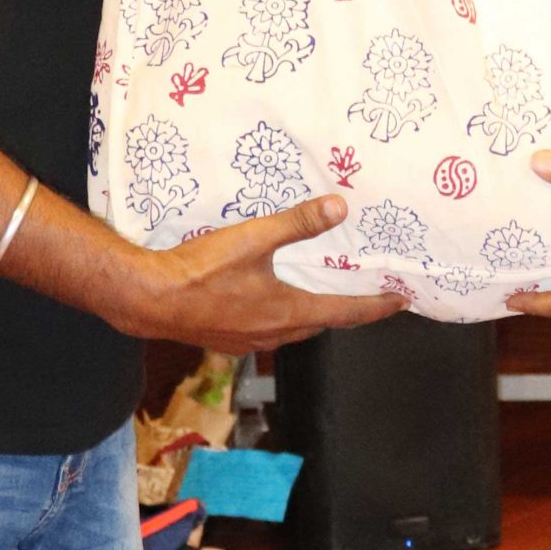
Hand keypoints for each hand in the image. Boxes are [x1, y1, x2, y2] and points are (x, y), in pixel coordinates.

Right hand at [121, 195, 405, 353]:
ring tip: (318, 292)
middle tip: (361, 292)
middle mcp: (275, 333)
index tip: (401, 300)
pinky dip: (279, 317)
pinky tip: (266, 300)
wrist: (149, 299)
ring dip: (309, 314)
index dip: (376, 305)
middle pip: (322, 323)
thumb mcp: (253, 239)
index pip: (347, 312)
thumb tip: (339, 208)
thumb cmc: (201, 270)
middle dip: (344, 310)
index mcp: (289, 312)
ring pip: (293, 329)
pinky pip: (266, 331)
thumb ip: (297, 223)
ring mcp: (248, 341)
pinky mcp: (226, 340)